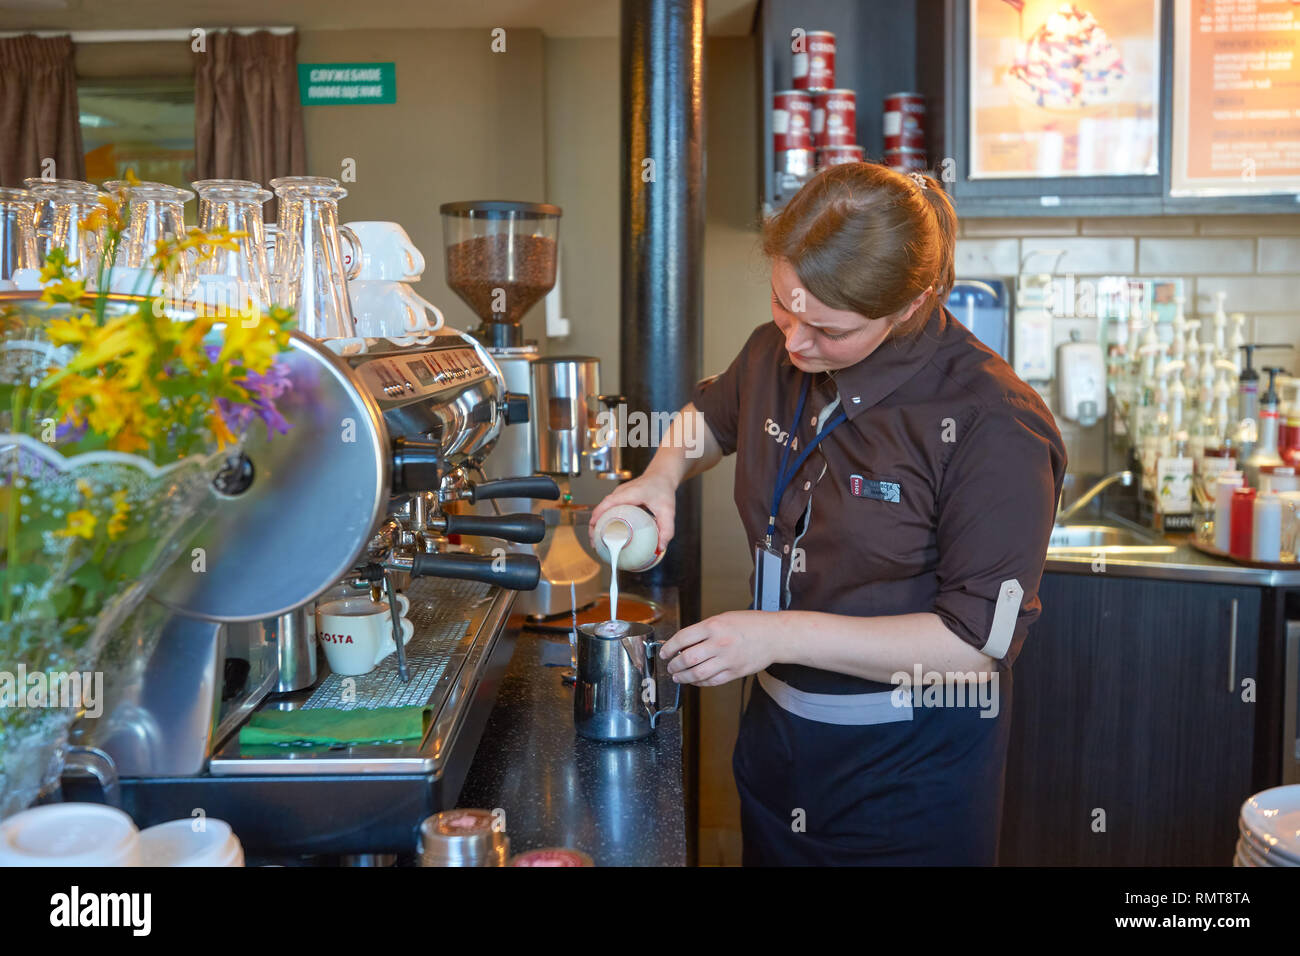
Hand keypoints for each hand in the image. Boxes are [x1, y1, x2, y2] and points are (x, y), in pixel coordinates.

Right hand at [588, 471, 677, 552]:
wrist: (662, 475)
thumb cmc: (663, 488)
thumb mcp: (667, 510)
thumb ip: (667, 529)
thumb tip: (661, 547)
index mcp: (630, 493)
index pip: (608, 503)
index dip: (598, 516)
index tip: (594, 531)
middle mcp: (621, 493)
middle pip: (601, 508)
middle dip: (594, 526)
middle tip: (595, 543)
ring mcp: (619, 495)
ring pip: (603, 509)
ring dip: (598, 524)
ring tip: (598, 541)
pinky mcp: (620, 498)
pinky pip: (608, 509)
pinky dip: (604, 520)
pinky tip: (607, 532)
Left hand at [660, 611, 777, 686]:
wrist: (775, 636)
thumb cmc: (751, 624)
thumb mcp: (724, 618)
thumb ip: (704, 630)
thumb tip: (684, 642)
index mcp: (713, 626)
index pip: (682, 638)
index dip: (669, 648)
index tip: (664, 652)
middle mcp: (719, 643)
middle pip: (687, 659)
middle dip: (674, 665)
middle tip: (670, 666)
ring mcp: (727, 660)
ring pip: (697, 674)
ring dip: (684, 677)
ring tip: (678, 676)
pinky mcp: (734, 672)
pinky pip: (712, 681)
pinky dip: (700, 682)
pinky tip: (695, 680)